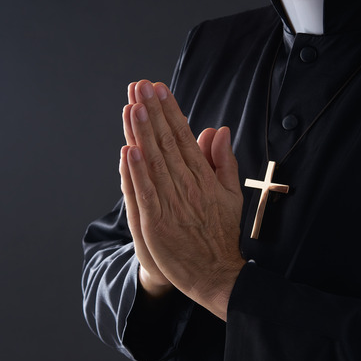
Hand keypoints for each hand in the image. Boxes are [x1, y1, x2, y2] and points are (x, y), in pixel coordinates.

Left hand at [121, 80, 245, 320]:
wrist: (216, 274)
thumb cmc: (221, 232)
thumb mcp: (230, 193)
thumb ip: (223, 161)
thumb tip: (218, 130)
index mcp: (204, 178)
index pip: (184, 137)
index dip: (170, 111)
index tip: (158, 88)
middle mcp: (188, 187)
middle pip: (166, 144)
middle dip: (152, 113)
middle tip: (139, 86)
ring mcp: (172, 205)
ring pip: (154, 163)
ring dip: (142, 133)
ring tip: (132, 106)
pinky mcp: (157, 224)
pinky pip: (146, 193)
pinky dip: (137, 172)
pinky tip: (129, 150)